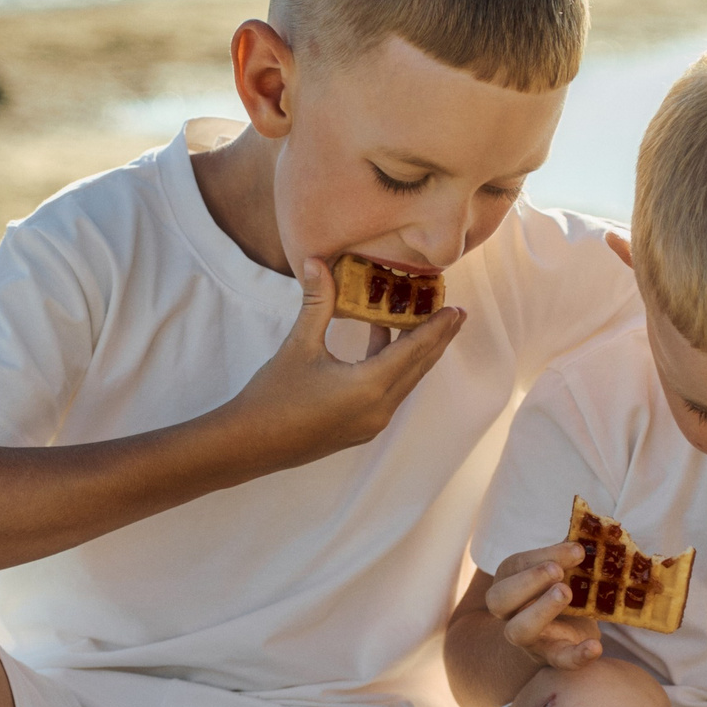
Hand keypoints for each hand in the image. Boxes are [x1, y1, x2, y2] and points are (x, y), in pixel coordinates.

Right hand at [217, 256, 465, 469]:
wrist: (250, 444)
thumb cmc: (273, 396)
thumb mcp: (298, 345)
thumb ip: (316, 302)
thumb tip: (317, 261)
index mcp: (369, 386)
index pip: (414, 350)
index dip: (437, 327)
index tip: (456, 308)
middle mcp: (379, 409)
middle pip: (417, 368)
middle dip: (436, 339)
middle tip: (455, 313)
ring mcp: (371, 423)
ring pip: (404, 382)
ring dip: (415, 353)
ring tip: (424, 326)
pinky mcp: (360, 429)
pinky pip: (389, 393)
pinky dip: (394, 368)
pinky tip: (384, 346)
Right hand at [484, 542, 603, 671]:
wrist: (568, 631)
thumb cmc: (561, 590)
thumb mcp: (564, 569)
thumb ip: (571, 553)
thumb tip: (595, 530)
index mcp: (510, 582)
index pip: (515, 566)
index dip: (541, 555)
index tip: (576, 549)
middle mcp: (510, 612)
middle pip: (500, 600)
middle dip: (528, 582)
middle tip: (558, 572)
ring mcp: (529, 638)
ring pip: (519, 631)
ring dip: (541, 611)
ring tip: (566, 593)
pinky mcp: (552, 657)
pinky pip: (559, 660)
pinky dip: (577, 656)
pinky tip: (596, 647)